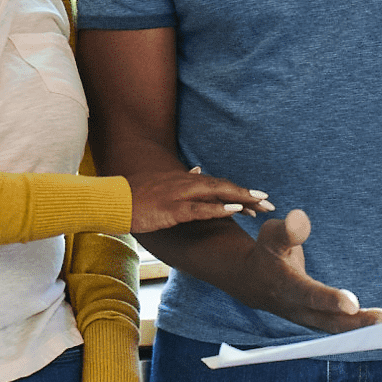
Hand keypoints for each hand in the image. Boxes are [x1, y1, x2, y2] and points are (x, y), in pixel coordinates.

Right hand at [127, 168, 272, 233]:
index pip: (219, 185)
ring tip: (261, 207)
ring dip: (240, 199)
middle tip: (269, 204)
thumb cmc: (136, 196)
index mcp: (185, 181)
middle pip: (224, 187)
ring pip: (216, 195)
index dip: (240, 192)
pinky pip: (199, 208)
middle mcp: (186, 184)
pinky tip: (235, 212)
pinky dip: (218, 209)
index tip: (259, 200)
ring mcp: (179, 195)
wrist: (112, 201)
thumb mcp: (162, 185)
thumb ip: (182, 179)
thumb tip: (199, 169)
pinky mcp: (171, 209)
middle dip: (248, 196)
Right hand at [234, 208, 381, 333]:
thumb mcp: (271, 235)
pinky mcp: (323, 322)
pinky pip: (348, 330)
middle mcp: (301, 310)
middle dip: (361, 323)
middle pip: (332, 322)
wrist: (253, 283)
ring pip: (343, 330)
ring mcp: (312, 320)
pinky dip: (369, 331)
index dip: (330, 300)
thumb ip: (288, 230)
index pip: (310, 295)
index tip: (352, 304)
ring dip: (371, 331)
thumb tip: (300, 218)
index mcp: (287, 288)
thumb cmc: (267, 252)